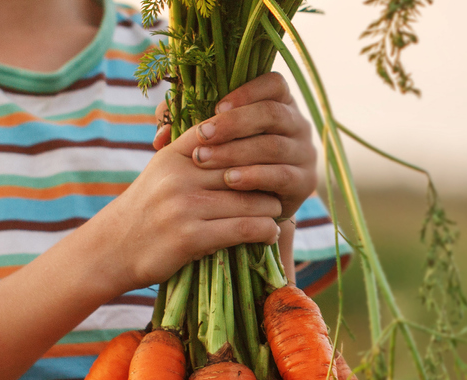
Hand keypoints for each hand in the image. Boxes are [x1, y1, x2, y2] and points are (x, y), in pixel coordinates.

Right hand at [99, 121, 283, 292]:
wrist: (112, 250)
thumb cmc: (147, 211)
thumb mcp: (163, 172)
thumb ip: (193, 153)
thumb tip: (235, 132)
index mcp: (174, 155)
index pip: (225, 136)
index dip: (254, 143)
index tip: (272, 156)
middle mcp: (179, 176)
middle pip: (246, 169)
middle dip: (268, 180)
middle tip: (280, 190)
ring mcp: (185, 206)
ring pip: (252, 201)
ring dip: (271, 210)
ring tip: (276, 214)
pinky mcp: (192, 237)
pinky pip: (246, 228)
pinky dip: (266, 231)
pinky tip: (269, 234)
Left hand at [154, 72, 318, 221]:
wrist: (254, 207)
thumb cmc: (228, 162)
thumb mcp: (210, 138)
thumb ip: (185, 125)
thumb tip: (160, 135)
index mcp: (280, 103)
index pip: (274, 84)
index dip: (247, 91)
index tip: (216, 106)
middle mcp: (299, 125)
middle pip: (273, 113)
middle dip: (234, 124)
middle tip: (202, 136)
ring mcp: (305, 154)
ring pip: (275, 146)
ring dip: (237, 152)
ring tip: (206, 161)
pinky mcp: (306, 183)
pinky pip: (282, 175)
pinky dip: (255, 176)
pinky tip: (230, 180)